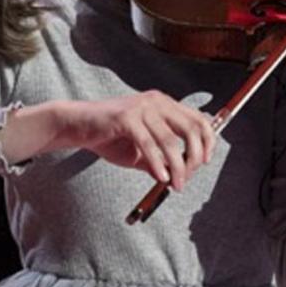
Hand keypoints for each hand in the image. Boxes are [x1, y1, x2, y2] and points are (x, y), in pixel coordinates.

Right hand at [63, 90, 215, 190]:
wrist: (77, 126)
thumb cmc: (109, 137)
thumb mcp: (140, 151)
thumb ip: (160, 160)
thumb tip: (178, 177)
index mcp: (163, 104)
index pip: (198, 119)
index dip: (207, 141)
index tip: (205, 162)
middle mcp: (156, 101)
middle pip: (190, 128)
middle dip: (195, 156)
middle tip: (188, 177)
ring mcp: (142, 107)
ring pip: (170, 140)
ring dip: (177, 167)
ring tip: (176, 185)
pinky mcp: (126, 117)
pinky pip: (149, 144)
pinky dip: (158, 163)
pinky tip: (161, 177)